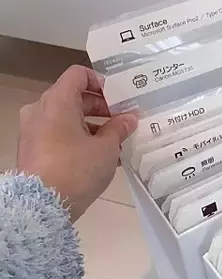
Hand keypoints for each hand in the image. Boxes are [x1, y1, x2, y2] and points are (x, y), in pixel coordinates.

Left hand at [17, 65, 137, 221]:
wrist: (43, 203)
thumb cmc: (76, 168)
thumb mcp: (106, 148)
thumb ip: (119, 129)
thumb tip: (129, 119)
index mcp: (58, 101)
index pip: (79, 75)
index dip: (101, 82)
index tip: (119, 99)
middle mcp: (41, 110)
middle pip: (74, 97)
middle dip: (102, 109)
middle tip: (124, 122)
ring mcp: (34, 130)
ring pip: (68, 119)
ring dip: (93, 127)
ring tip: (117, 144)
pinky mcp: (34, 149)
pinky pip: (60, 135)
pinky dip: (80, 139)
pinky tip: (101, 158)